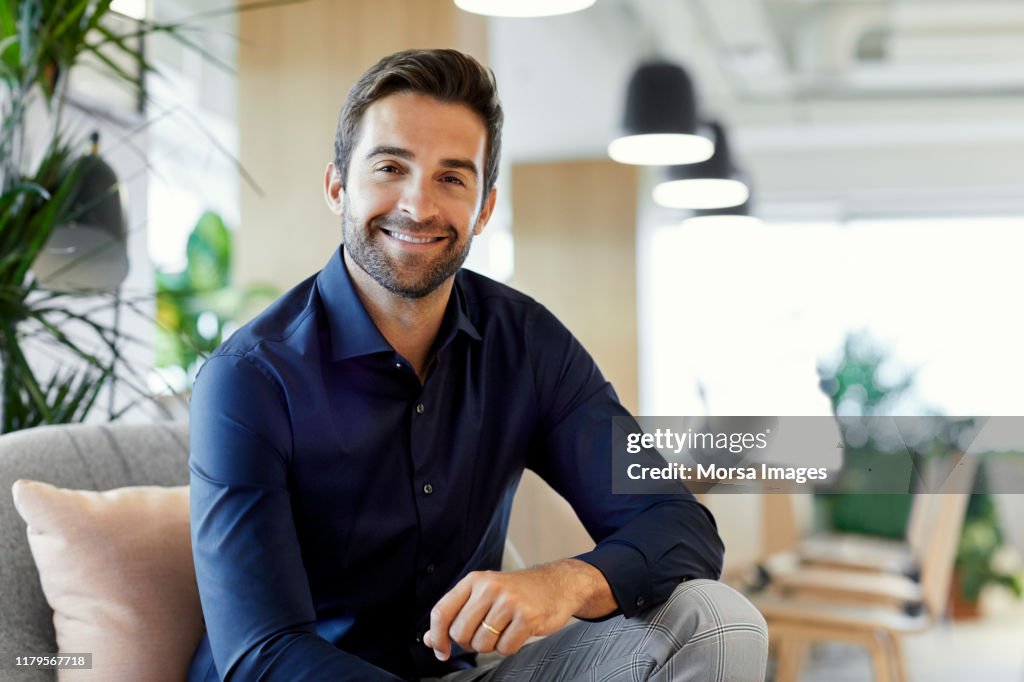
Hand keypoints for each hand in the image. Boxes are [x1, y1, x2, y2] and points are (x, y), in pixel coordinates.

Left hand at [422, 559, 614, 660]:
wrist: (558, 583)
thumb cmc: (517, 592)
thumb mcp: (484, 594)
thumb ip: (456, 614)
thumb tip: (431, 640)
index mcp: (474, 580)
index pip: (442, 612)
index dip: (437, 637)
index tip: (441, 651)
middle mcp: (489, 587)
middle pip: (459, 633)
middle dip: (469, 642)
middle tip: (485, 634)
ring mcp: (509, 601)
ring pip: (481, 644)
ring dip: (491, 645)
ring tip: (504, 629)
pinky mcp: (527, 617)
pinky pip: (505, 648)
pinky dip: (509, 647)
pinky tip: (517, 632)